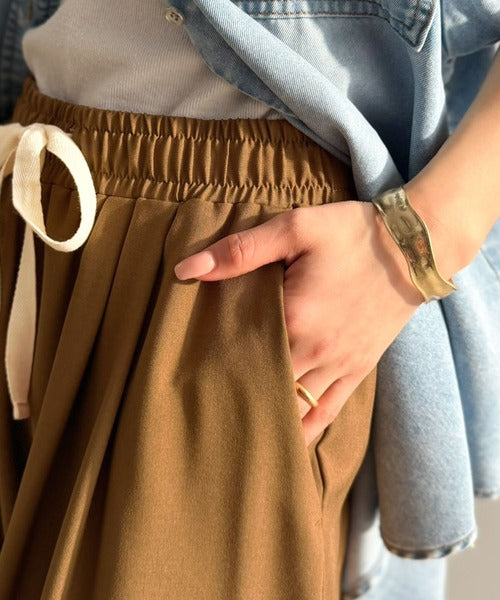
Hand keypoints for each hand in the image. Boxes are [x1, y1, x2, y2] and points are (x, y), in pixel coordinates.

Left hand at [173, 200, 422, 445]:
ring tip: (236, 434)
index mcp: (293, 319)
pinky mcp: (358, 370)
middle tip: (204, 410)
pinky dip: (304, 429)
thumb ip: (240, 251)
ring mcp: (339, 366)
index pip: (240, 356)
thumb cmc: (351, 234)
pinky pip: (328, 411)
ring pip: (294, 408)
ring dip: (266, 419)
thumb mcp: (295, 228)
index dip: (212, 369)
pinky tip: (286, 442)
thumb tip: (187, 270)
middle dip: (234, 399)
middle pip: (264, 388)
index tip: (188, 379)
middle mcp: (314, 352)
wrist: (413, 245)